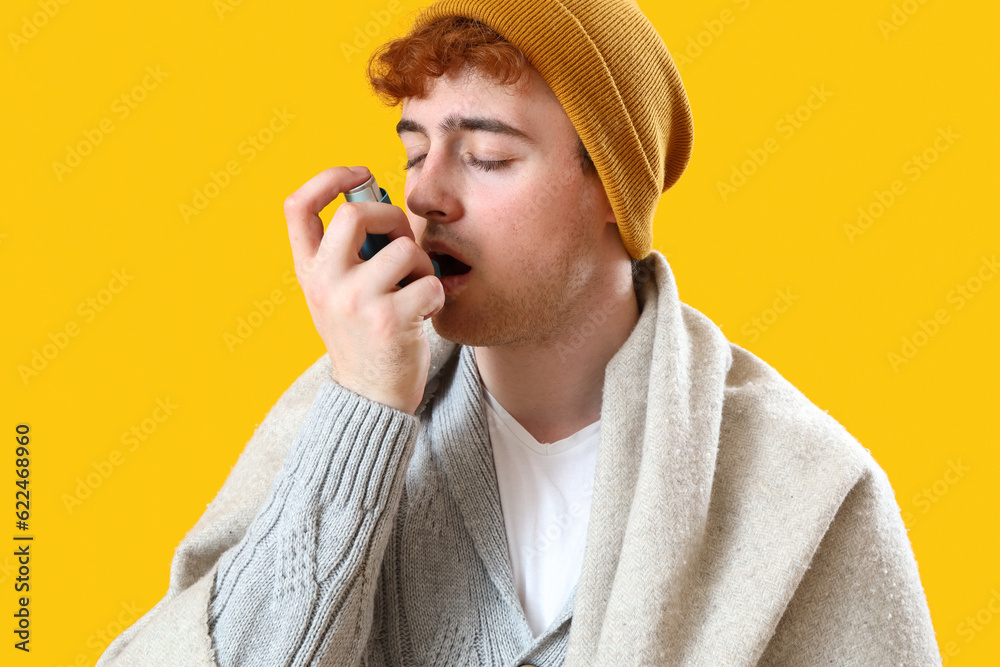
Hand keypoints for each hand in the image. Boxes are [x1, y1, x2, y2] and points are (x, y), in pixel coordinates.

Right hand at [284, 166, 443, 414]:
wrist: (372, 397)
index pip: (297, 206)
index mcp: (308, 272)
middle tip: (403, 243)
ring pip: (405, 248)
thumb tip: (373, 193)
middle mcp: (324, 283)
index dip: (328, 178)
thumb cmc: (364, 336)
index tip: (360, 174)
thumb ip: (347, 251)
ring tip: (415, 291)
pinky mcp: (388, 319)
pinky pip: (430, 283)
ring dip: (422, 266)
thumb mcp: (337, 293)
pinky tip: (423, 315)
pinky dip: (437, 295)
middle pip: (355, 213)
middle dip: (391, 217)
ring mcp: (354, 301)